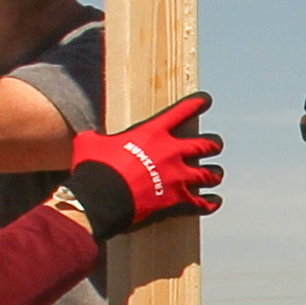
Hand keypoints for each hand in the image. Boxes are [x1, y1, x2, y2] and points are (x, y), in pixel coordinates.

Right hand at [62, 93, 224, 236]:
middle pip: (206, 144)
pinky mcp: (177, 202)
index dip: (196, 104)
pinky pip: (202, 203)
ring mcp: (177, 178)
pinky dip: (210, 203)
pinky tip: (214, 202)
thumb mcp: (89, 143)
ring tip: (216, 174)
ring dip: (214, 174)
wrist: (99, 201)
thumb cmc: (94, 169)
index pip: (181, 112)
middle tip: (215, 146)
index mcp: (152, 133)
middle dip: (213, 145)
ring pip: (210, 174)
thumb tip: (90, 138)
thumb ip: (97, 137)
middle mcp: (171, 153)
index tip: (206, 100)